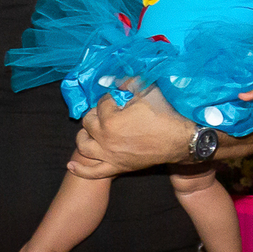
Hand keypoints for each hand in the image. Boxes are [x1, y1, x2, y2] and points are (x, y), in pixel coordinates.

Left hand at [69, 89, 193, 178]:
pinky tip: (70, 164)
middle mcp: (105, 138)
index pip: (101, 103)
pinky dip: (80, 169)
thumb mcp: (147, 92)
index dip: (110, 98)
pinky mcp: (116, 167)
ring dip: (84, 135)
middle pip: (88, 122)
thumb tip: (117, 79)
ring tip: (90, 130)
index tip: (119, 98)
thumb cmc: (166, 115)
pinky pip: (93, 172)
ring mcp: (109, 155)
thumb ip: (129, 84)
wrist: (182, 141)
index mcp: (111, 119)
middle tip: (107, 112)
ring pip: (83, 145)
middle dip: (96, 114)